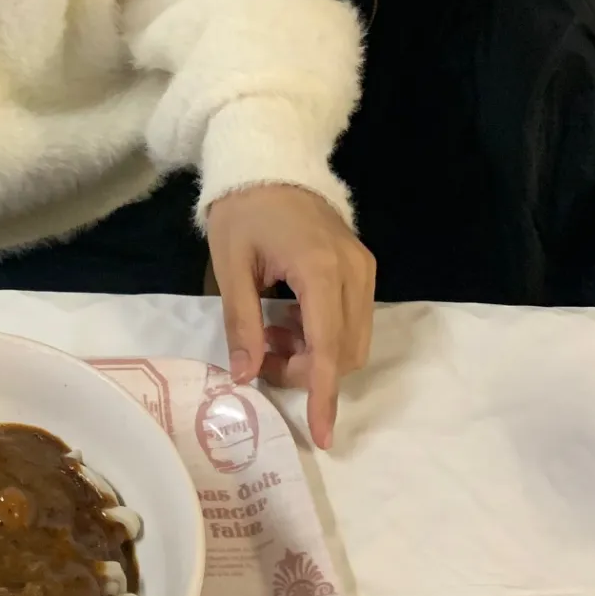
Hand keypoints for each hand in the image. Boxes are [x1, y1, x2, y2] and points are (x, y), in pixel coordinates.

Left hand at [205, 185, 374, 450]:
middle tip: (261, 358)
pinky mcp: (362, 268)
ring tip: (271, 336)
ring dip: (316, 355)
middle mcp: (355, 272)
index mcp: (320, 269)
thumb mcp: (230, 265)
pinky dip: (323, 336)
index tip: (324, 434)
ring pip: (353, 340)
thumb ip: (241, 322)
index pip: (329, 347)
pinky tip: (288, 322)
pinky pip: (352, 320)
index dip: (324, 394)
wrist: (269, 160)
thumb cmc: (243, 210)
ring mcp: (364, 269)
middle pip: (346, 351)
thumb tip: (246, 375)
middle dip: (308, 372)